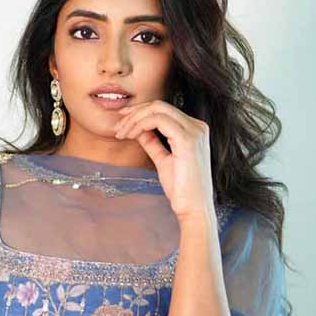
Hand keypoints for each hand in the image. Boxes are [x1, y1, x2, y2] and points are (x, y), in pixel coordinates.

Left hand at [113, 100, 215, 222]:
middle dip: (134, 113)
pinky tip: (131, 135)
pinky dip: (140, 125)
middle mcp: (198, 127)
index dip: (140, 113)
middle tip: (117, 127)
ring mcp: (194, 131)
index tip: (122, 123)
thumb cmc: (181, 189)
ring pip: (158, 109)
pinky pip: (159, 120)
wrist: (193, 209)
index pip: (164, 110)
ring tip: (121, 133)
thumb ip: (153, 143)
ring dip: (134, 119)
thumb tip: (139, 130)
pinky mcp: (187, 140)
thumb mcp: (163, 161)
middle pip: (160, 106)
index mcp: (194, 130)